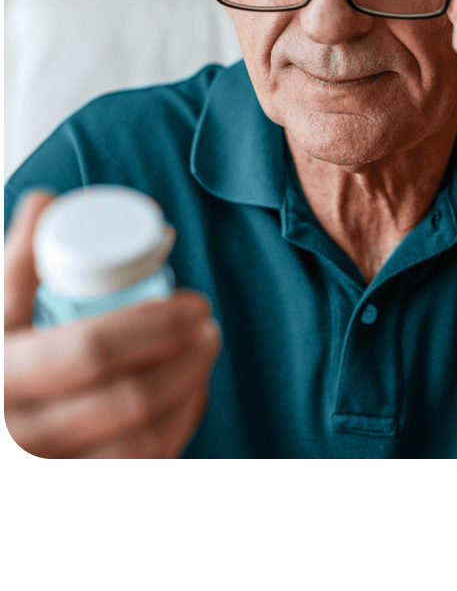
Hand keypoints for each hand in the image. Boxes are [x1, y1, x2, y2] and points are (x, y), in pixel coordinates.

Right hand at [4, 191, 220, 458]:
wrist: (1, 421)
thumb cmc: (0, 363)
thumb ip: (17, 266)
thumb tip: (46, 200)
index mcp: (0, 378)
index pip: (90, 352)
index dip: (156, 326)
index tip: (195, 304)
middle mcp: (20, 434)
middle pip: (127, 402)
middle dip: (184, 359)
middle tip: (208, 327)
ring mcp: (52, 468)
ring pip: (140, 443)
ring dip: (188, 393)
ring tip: (204, 354)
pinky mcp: (81, 483)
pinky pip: (145, 464)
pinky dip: (178, 427)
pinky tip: (190, 395)